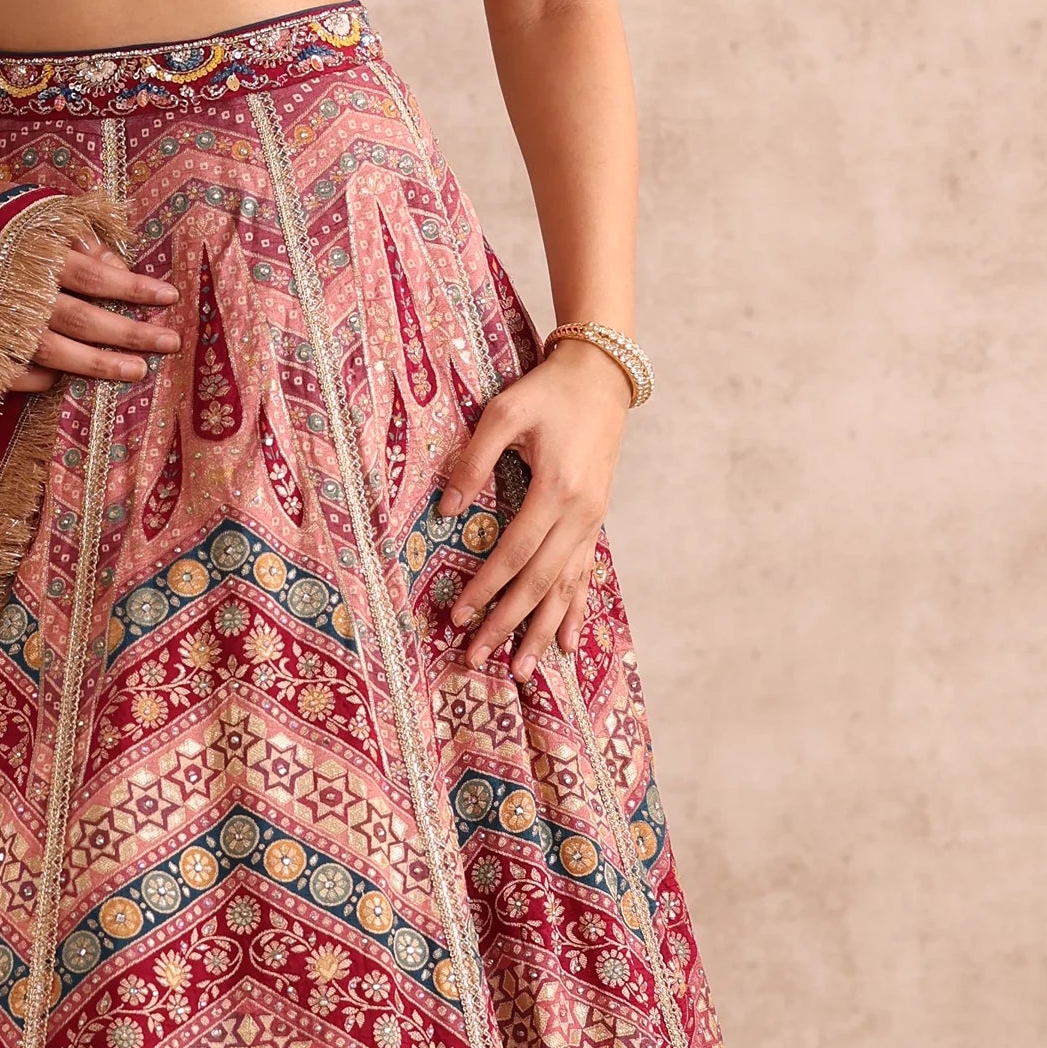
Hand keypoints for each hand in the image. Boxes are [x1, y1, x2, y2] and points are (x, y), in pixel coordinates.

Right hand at [2, 237, 179, 390]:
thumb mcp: (32, 208)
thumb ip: (75, 231)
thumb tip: (116, 264)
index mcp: (29, 250)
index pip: (92, 273)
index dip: (131, 287)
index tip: (169, 296)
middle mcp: (15, 290)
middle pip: (82, 318)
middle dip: (129, 333)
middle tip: (170, 342)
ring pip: (54, 352)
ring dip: (99, 364)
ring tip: (138, 371)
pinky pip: (15, 375)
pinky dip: (42, 380)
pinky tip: (67, 380)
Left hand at [434, 337, 628, 676]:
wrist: (601, 377)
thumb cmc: (547, 391)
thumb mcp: (504, 412)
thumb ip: (473, 460)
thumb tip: (445, 511)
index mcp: (556, 489)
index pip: (515, 553)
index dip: (486, 588)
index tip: (458, 615)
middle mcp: (580, 514)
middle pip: (540, 582)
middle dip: (507, 624)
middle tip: (476, 656)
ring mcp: (593, 521)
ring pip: (566, 588)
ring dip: (541, 631)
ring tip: (522, 670)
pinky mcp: (596, 521)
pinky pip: (585, 575)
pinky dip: (575, 611)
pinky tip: (566, 643)